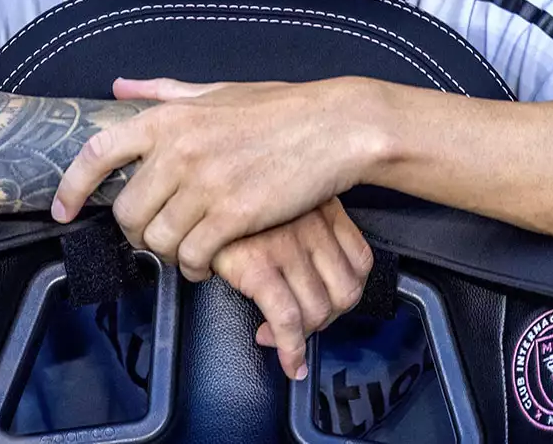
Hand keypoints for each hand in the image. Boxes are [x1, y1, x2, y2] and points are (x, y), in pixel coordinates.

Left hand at [53, 77, 382, 279]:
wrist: (334, 127)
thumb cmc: (278, 108)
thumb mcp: (215, 91)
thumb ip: (163, 91)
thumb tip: (120, 86)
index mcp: (168, 117)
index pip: (97, 153)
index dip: (72, 187)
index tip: (63, 211)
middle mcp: (178, 150)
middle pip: (127, 212)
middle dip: (137, 232)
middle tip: (157, 234)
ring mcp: (205, 184)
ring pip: (157, 240)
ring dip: (167, 253)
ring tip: (186, 247)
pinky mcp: (234, 216)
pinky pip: (192, 256)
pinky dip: (195, 266)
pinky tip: (208, 259)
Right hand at [212, 199, 373, 381]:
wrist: (192, 194)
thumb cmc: (235, 199)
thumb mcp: (284, 198)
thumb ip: (306, 221)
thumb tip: (316, 268)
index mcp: (323, 207)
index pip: (361, 262)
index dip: (347, 293)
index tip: (329, 304)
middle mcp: (312, 225)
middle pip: (345, 292)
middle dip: (326, 319)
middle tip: (304, 325)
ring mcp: (286, 246)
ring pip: (319, 310)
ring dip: (304, 337)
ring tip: (283, 339)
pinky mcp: (257, 265)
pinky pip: (287, 320)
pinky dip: (290, 349)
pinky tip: (285, 357)